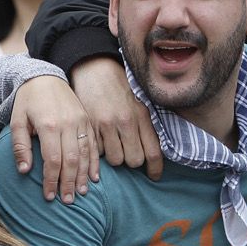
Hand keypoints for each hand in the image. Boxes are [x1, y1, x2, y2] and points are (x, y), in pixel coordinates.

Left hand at [9, 75, 98, 202]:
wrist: (45, 77)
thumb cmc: (28, 100)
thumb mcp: (17, 120)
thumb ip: (20, 146)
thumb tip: (24, 171)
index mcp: (49, 125)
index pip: (52, 160)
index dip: (52, 180)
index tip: (49, 196)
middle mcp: (68, 124)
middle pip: (71, 160)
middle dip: (69, 183)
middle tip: (67, 201)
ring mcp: (80, 122)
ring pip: (85, 154)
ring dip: (83, 176)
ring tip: (81, 193)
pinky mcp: (87, 120)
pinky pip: (94, 145)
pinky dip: (95, 163)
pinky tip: (94, 178)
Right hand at [73, 57, 161, 181]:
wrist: (94, 69)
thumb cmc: (118, 88)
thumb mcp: (138, 103)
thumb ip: (145, 126)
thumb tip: (152, 154)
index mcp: (141, 115)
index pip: (153, 152)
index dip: (155, 169)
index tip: (154, 176)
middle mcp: (126, 121)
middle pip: (134, 160)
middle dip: (131, 161)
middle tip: (127, 152)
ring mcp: (107, 124)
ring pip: (115, 159)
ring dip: (115, 156)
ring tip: (112, 145)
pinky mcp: (91, 126)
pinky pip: (98, 151)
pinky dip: (99, 149)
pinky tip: (99, 138)